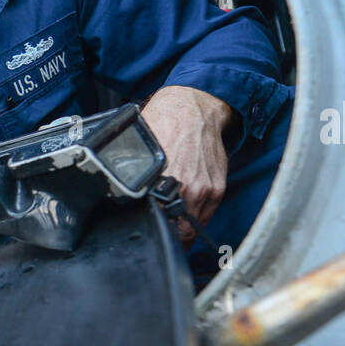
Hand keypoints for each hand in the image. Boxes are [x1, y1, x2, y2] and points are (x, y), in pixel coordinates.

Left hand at [141, 86, 237, 245]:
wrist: (193, 108)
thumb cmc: (165, 124)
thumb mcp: (142, 153)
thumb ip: (139, 180)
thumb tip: (126, 199)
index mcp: (166, 183)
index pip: (162, 224)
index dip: (155, 232)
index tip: (151, 235)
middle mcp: (190, 189)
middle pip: (181, 232)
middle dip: (172, 236)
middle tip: (163, 237)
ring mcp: (206, 189)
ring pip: (195, 226)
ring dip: (185, 230)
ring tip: (175, 228)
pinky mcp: (218, 186)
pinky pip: (208, 214)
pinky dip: (198, 217)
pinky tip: (187, 213)